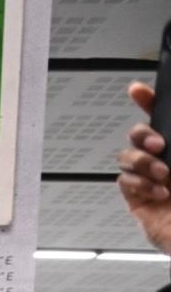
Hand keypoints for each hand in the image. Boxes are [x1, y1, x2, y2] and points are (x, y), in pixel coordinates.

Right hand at [117, 82, 170, 254]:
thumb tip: (167, 139)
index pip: (164, 118)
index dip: (148, 101)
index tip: (137, 90)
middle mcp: (167, 160)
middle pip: (138, 134)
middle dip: (142, 134)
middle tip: (159, 145)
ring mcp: (151, 180)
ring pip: (127, 157)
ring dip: (143, 163)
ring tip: (164, 176)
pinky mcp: (138, 201)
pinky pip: (124, 182)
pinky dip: (139, 184)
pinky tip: (159, 192)